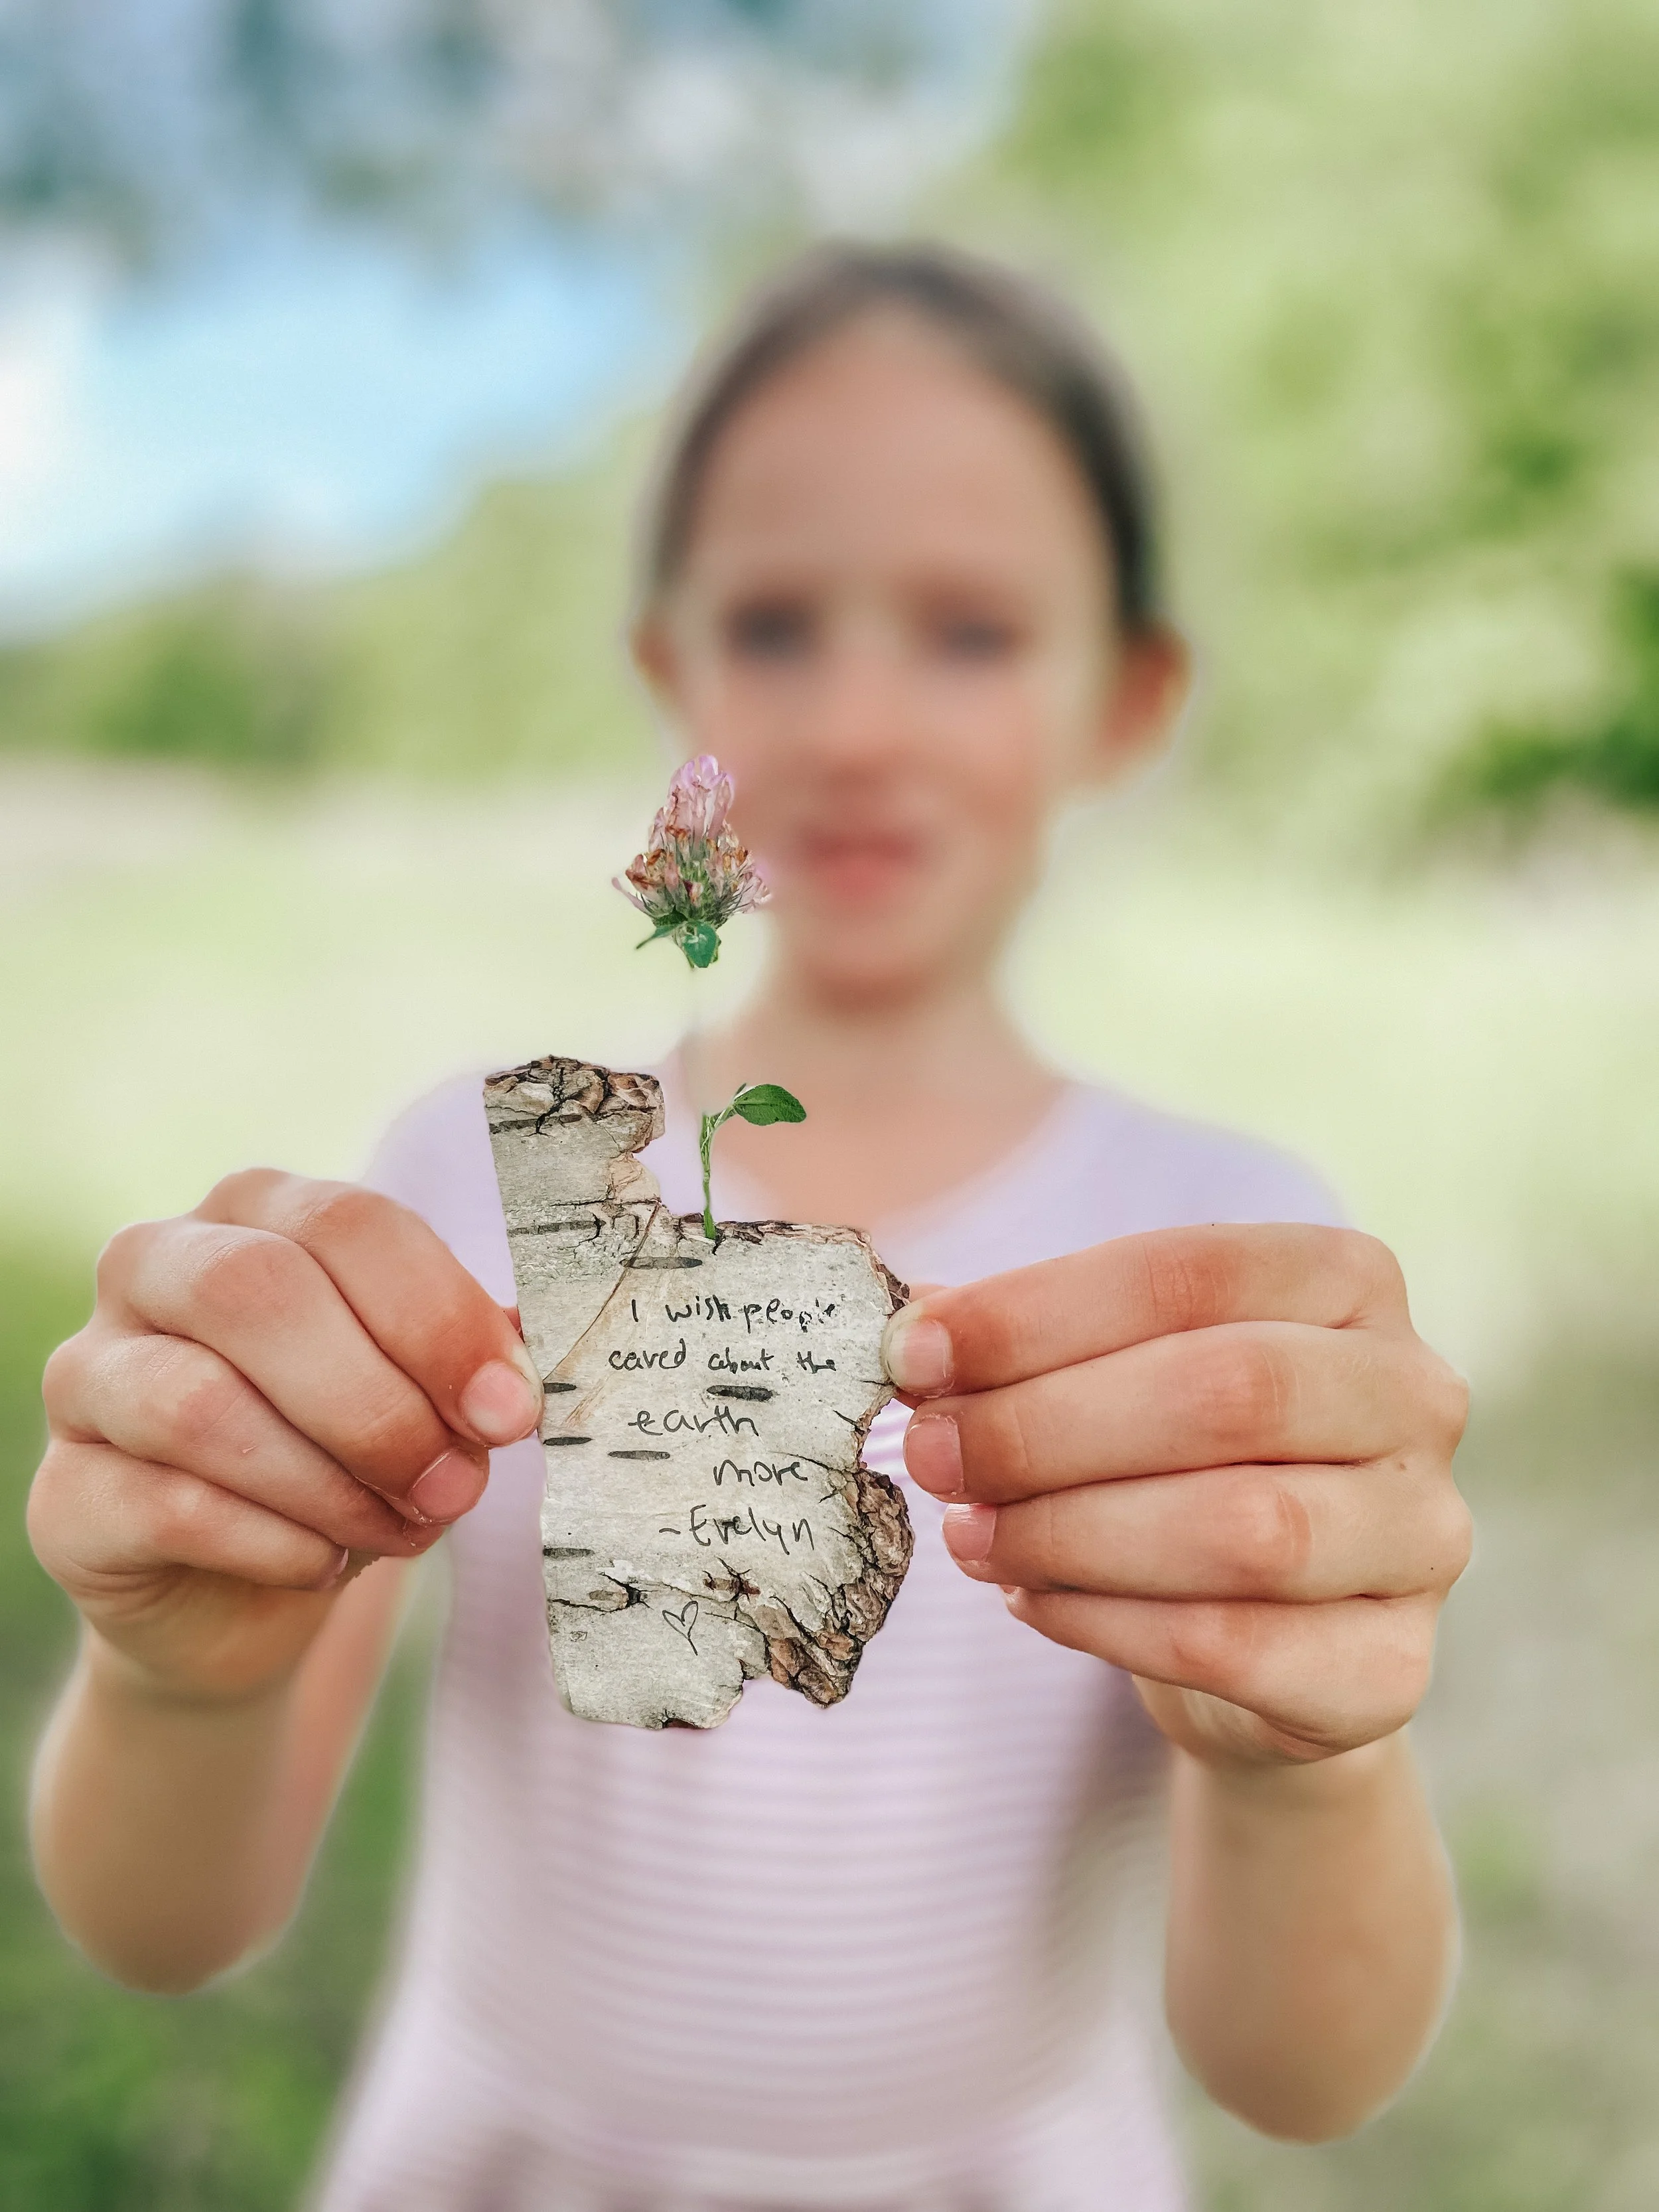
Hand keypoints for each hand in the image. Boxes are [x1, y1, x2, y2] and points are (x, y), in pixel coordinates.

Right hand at [31, 1172, 543, 1702]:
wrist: (250, 1591)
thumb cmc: (352, 1456)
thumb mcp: (427, 1394)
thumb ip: (475, 1362)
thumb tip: (523, 1368)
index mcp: (258, 1211)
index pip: (350, 1222)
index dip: (441, 1317)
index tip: (511, 1411)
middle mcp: (154, 1265)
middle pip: (261, 1291)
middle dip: (379, 1403)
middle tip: (454, 1484)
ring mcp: (89, 1375)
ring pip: (199, 1404)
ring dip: (328, 1483)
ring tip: (396, 1528)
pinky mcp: (64, 1493)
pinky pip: (170, 1507)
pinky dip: (277, 1545)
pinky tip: (323, 1562)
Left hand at [882, 1225, 1469, 1768]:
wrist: (1268, 1641)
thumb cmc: (1176, 1464)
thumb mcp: (1112, 1372)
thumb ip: (1029, 1343)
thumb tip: (914, 1333)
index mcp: (1349, 1282)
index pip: (1190, 1271)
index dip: (1038, 1311)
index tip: (916, 1351)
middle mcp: (1414, 1395)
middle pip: (1226, 1391)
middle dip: (1046, 1423)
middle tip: (934, 1453)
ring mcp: (1421, 1537)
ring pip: (1242, 1527)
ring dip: (1069, 1529)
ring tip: (969, 1532)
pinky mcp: (1390, 1671)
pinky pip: (1232, 1644)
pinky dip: (1102, 1621)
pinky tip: (1028, 1598)